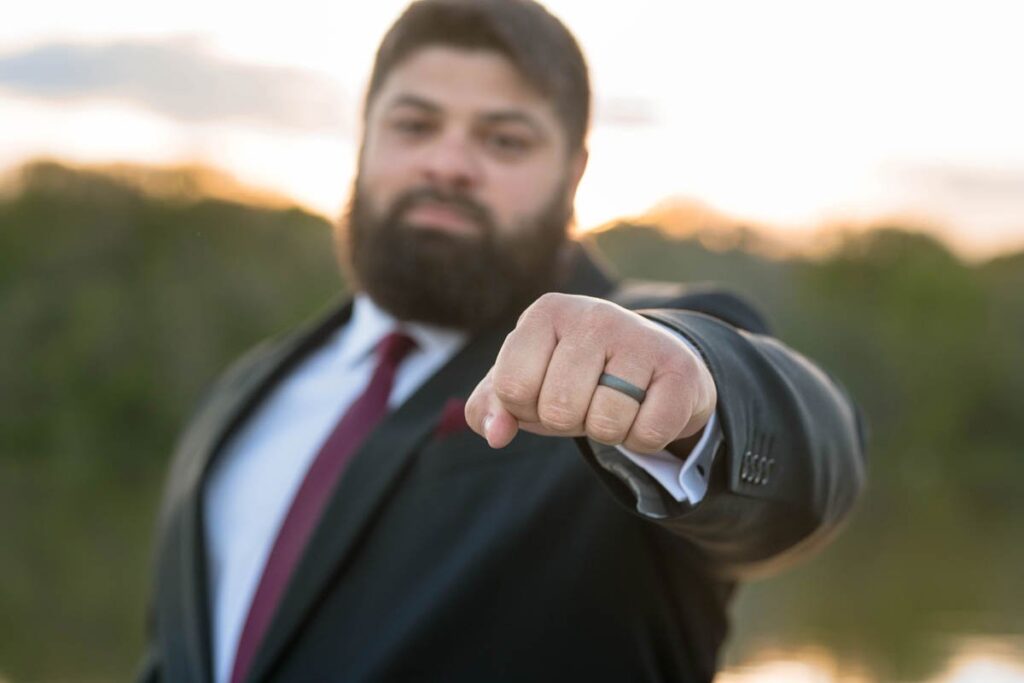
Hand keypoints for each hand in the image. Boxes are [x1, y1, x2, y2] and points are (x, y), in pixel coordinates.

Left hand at [465, 293, 715, 453]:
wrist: (653, 364)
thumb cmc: (575, 374)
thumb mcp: (526, 382)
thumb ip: (490, 405)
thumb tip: (495, 434)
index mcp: (546, 312)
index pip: (511, 387)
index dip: (525, 407)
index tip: (543, 391)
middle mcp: (593, 315)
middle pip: (558, 410)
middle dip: (568, 421)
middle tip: (586, 399)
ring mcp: (641, 338)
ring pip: (605, 425)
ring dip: (606, 432)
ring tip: (616, 403)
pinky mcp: (680, 369)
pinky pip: (648, 434)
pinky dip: (643, 438)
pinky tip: (646, 409)